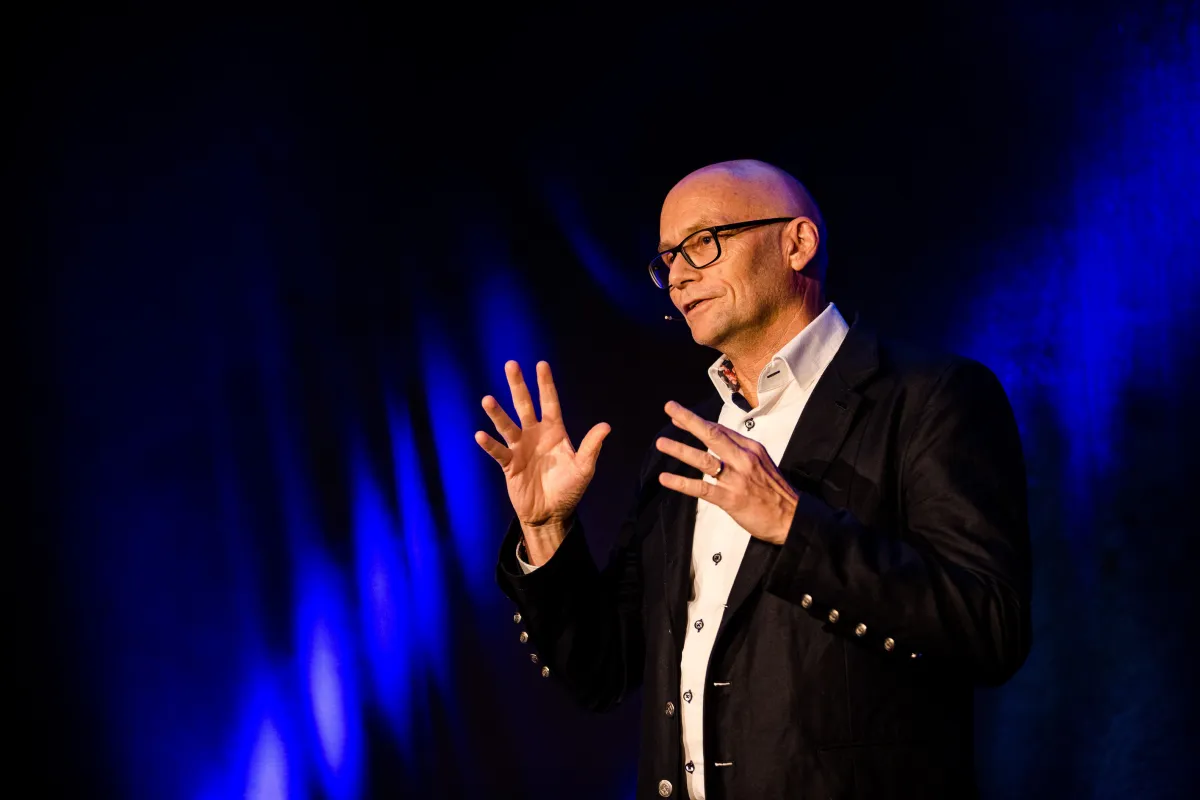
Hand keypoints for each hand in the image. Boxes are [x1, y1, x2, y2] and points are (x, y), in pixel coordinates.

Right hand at [475, 361, 610, 557]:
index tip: (541, 364)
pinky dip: (490, 444)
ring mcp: (520, 448)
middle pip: (524, 405)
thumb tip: (606, 426)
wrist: (551, 514)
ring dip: (497, 414)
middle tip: (511, 364)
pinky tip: (480, 435)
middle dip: (518, 386)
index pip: (549, 402)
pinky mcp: (509, 464)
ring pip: (507, 425)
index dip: (546, 384)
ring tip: (487, 400)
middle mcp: (535, 435)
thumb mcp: (584, 468)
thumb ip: (592, 447)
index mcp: (554, 432)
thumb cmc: (569, 489)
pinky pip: (498, 451)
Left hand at [655, 400, 797, 544]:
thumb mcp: (762, 463)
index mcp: (751, 449)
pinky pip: (701, 488)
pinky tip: (666, 479)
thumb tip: (718, 442)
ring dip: (680, 450)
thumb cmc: (775, 491)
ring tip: (662, 443)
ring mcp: (735, 479)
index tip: (678, 415)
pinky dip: (682, 483)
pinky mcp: (730, 499)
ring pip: (703, 459)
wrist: (791, 517)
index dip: (697, 421)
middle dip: (689, 420)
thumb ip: (740, 452)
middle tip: (670, 409)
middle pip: (712, 435)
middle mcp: (742, 460)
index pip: (720, 430)